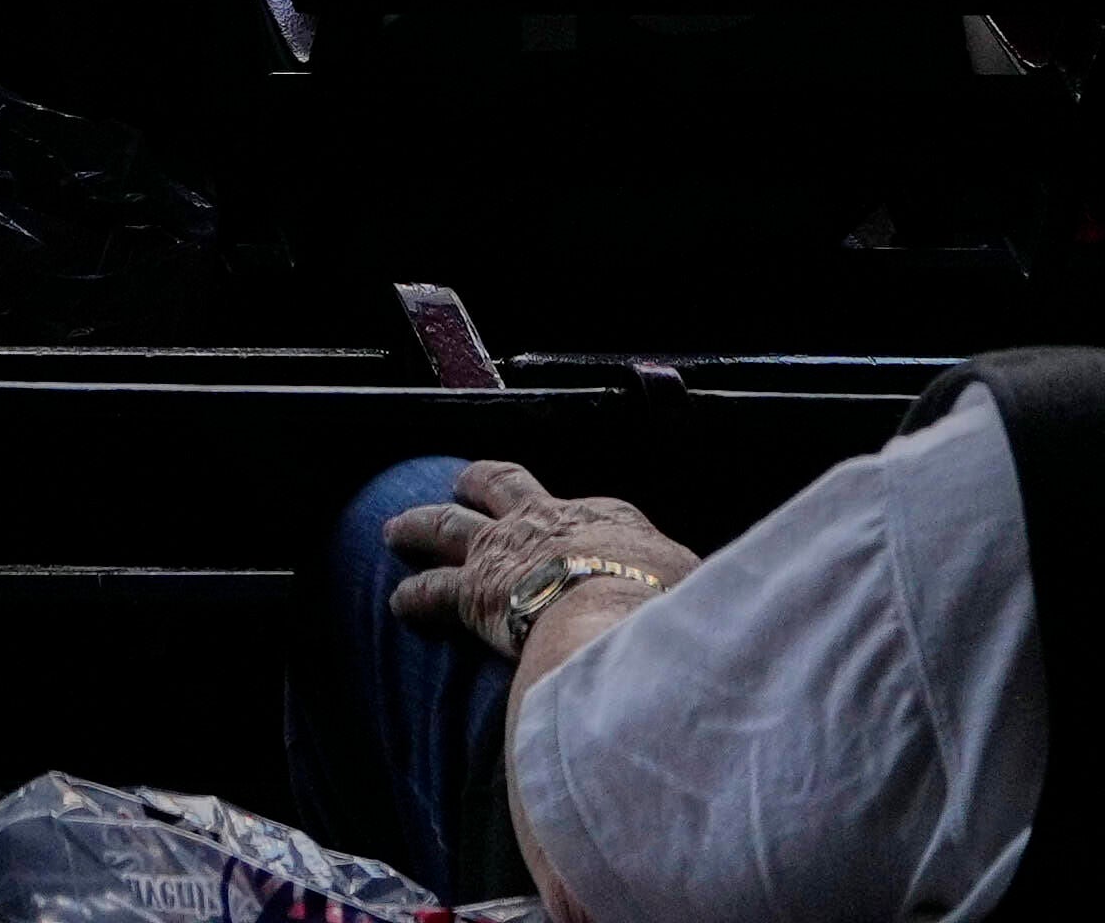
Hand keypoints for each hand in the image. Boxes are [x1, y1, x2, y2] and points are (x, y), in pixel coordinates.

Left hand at [378, 462, 691, 656]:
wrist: (618, 617)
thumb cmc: (668, 609)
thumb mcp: (694, 592)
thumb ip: (687, 598)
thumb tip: (706, 622)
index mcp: (608, 520)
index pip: (587, 512)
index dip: (570, 517)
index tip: (563, 523)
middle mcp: (548, 521)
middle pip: (503, 487)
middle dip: (479, 485)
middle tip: (461, 483)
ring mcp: (505, 550)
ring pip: (448, 525)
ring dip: (420, 526)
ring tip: (398, 530)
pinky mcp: (473, 591)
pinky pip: (432, 590)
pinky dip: (413, 596)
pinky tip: (399, 604)